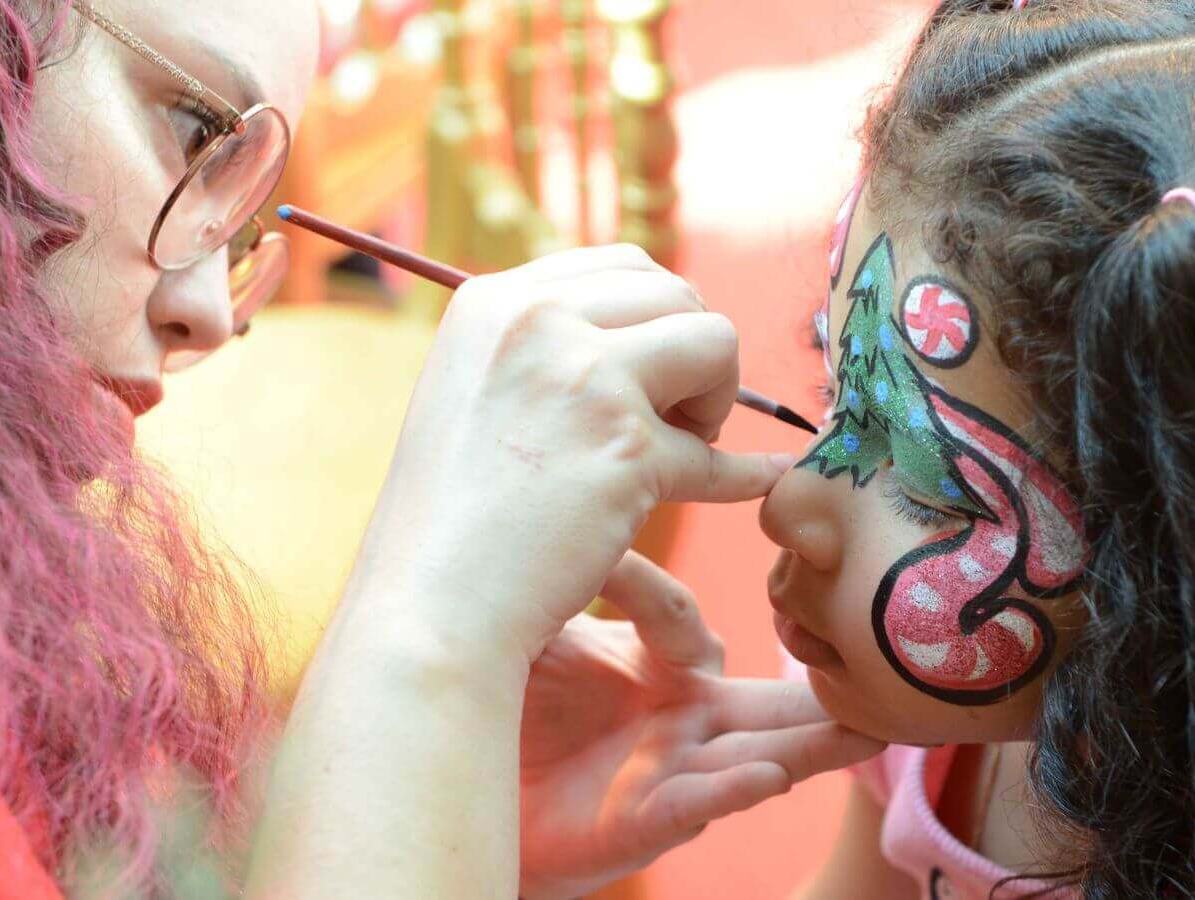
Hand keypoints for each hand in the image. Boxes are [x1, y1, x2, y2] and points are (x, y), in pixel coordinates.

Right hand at [343, 245, 792, 662]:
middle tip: (668, 420)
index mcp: (494, 301)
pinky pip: (720, 455)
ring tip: (679, 450)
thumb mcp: (473, 393)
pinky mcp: (628, 448)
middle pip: (676, 294)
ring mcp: (585, 378)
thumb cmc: (453, 518)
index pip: (621, 267)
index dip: (656, 320)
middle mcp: (537, 320)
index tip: (651, 375)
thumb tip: (650, 324)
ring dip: (715, 397)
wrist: (432, 604)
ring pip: (716, 342)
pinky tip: (762, 478)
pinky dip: (745, 474)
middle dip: (691, 356)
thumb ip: (542, 349)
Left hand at [519, 552, 884, 899]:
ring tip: (867, 733)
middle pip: (770, 704)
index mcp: (661, 670)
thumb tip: (600, 517)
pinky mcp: (643, 823)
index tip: (607, 570)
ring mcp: (670, 773)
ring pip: (759, 756)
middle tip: (888, 670)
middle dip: (828, 695)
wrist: (458, 788)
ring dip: (813, 747)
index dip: (658, 596)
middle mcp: (681, 721)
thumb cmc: (506, 704)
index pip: (688, 625)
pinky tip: (770, 775)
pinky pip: (699, 803)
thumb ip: (579, 581)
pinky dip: (733, 791)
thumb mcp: (542, 630)